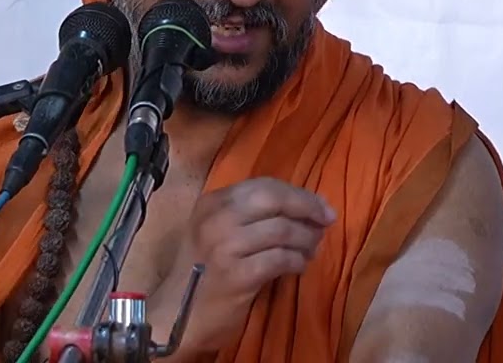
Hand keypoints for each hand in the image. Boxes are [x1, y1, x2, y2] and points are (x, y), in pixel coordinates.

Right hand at [153, 177, 336, 354]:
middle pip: (273, 199)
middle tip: (327, 220)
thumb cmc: (202, 273)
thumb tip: (302, 207)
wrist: (176, 316)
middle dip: (307, 207)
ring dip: (306, 239)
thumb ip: (248, 215)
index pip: (263, 185)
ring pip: (282, 230)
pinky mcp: (237, 275)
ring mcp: (225, 246)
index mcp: (212, 203)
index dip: (297, 193)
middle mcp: (216, 219)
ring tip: (312, 249)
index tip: (320, 205)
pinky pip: (280, 259)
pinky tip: (299, 266)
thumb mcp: (216, 232)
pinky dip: (297, 261)